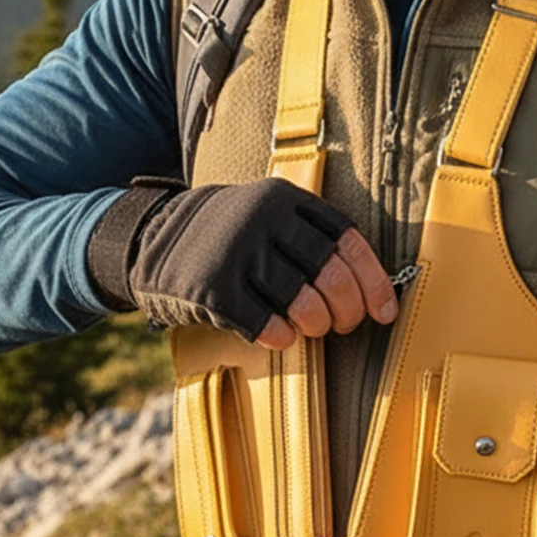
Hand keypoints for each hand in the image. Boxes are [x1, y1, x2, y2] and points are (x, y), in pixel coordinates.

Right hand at [126, 179, 396, 346]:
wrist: (152, 238)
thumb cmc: (230, 238)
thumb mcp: (269, 218)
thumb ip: (311, 238)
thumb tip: (370, 289)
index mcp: (285, 198)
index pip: (347, 241)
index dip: (373, 281)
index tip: (384, 311)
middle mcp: (263, 219)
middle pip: (331, 274)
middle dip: (348, 309)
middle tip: (345, 324)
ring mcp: (236, 252)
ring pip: (303, 301)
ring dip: (317, 324)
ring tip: (314, 328)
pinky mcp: (211, 287)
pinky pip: (264, 323)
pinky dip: (282, 336)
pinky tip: (283, 337)